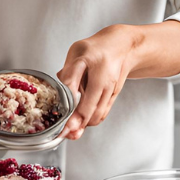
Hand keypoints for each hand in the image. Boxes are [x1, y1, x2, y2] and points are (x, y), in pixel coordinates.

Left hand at [57, 25, 136, 139]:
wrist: (121, 47)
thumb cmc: (96, 49)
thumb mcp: (77, 53)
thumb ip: (69, 72)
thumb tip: (58, 89)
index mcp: (96, 69)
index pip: (83, 94)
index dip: (72, 113)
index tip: (65, 124)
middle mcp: (106, 83)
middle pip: (91, 110)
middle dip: (77, 124)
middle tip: (64, 132)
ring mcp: (111, 91)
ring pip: (97, 115)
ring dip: (83, 125)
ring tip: (70, 132)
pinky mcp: (113, 97)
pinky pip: (102, 113)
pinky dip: (90, 121)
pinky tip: (79, 123)